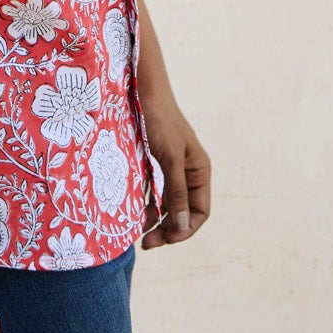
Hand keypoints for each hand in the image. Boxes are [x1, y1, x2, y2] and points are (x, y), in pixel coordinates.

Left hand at [140, 92, 210, 249]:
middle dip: (167, 228)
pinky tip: (133, 212)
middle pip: (182, 211)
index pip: (200, 211)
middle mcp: (188, 172)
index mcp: (199, 171)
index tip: (165, 239)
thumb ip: (176, 192)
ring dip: (154, 219)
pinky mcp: (153, 162)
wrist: (141, 88)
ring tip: (137, 233)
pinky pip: (153, 190)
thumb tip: (181, 225)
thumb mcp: (170, 158)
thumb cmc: (159, 120)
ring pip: (166, 203)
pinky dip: (145, 203)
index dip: (185, 229)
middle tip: (147, 243)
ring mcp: (170, 167)